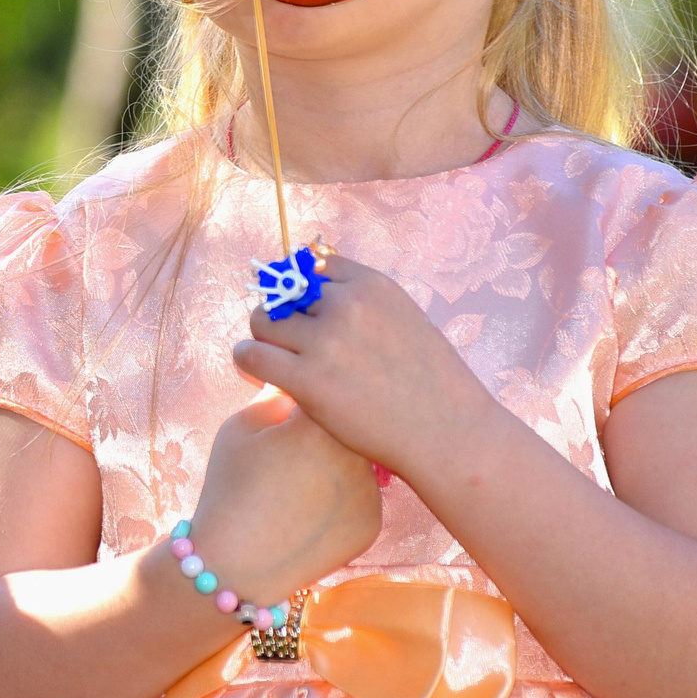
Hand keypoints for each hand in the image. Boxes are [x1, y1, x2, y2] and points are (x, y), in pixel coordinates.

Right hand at [183, 389, 380, 602]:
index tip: (290, 413)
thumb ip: (276, 393)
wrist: (236, 563)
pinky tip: (311, 512)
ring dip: (339, 464)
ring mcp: (370, 490)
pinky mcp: (373, 522)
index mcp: (319, 419)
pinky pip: (362, 497)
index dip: (307, 396)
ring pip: (359, 461)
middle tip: (294, 453)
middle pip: (349, 424)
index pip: (325, 388)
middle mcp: (354, 450)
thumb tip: (297, 376)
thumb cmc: (230, 488)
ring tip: (301, 486)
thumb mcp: (241, 427)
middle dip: (328, 429)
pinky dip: (343, 500)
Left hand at [230, 253, 497, 476]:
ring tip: (273, 360)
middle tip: (288, 344)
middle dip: (281, 315)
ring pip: (262, 321)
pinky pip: (253, 355)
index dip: (302, 289)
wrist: (449, 432)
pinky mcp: (308, 379)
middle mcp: (346, 304)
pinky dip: (247, 360)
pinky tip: (257, 373)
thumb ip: (363, 304)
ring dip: (262, 338)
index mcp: (372, 284)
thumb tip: (315, 292)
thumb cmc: (432, 384)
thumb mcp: (404, 320)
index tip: (302, 311)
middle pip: (283, 292)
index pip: (314, 266)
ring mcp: (325, 341)